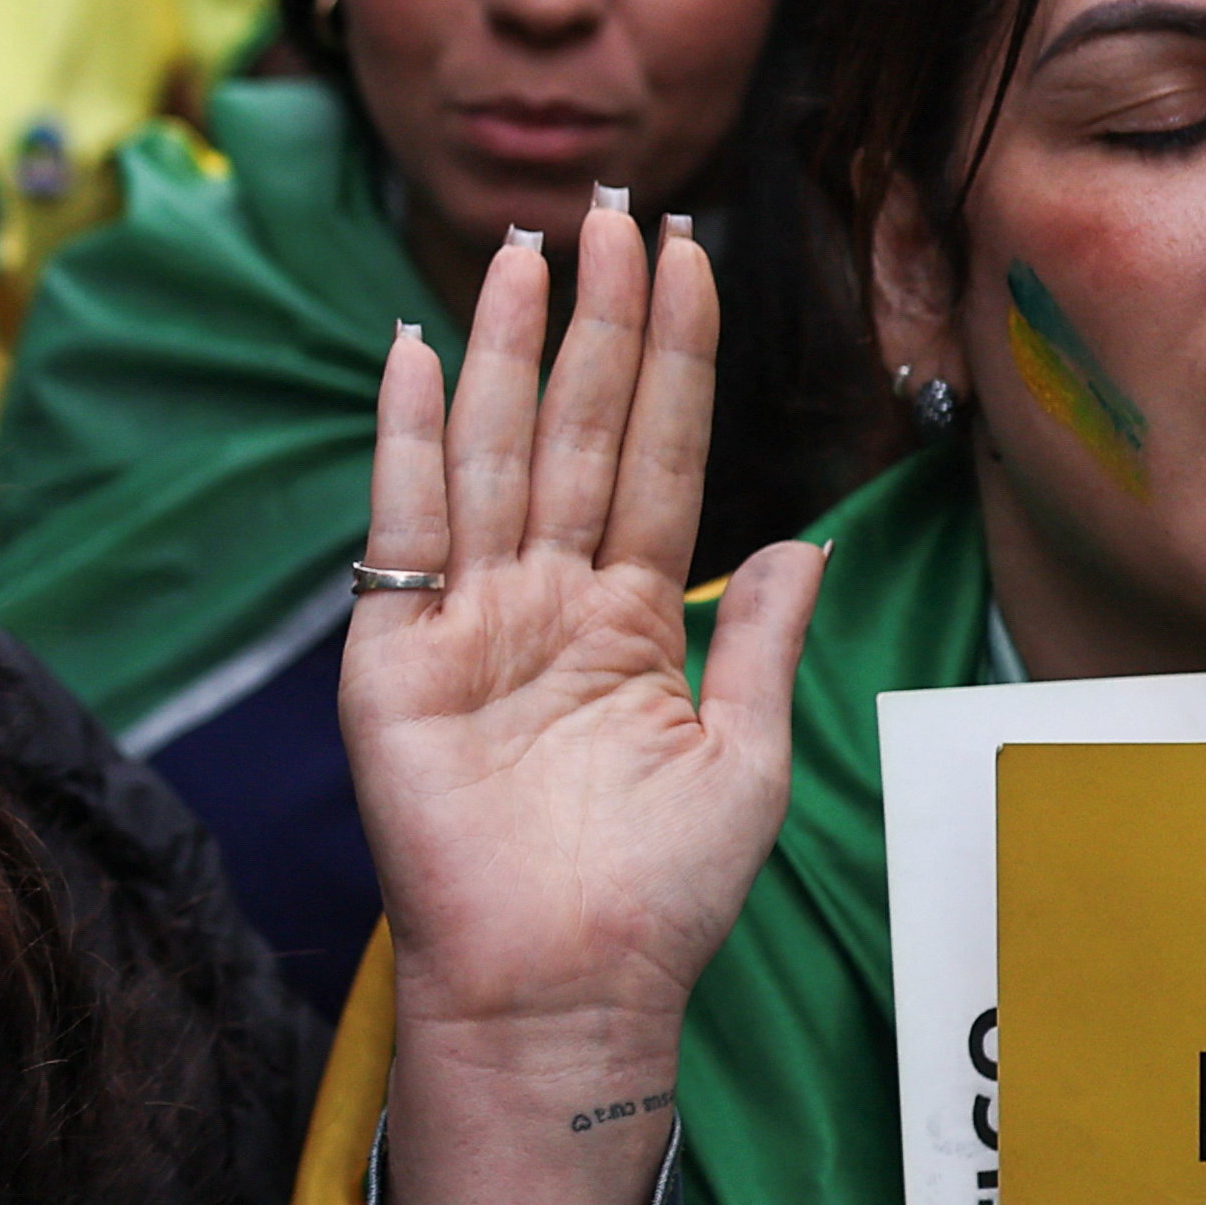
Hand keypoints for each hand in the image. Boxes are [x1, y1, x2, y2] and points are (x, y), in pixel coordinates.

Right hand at [339, 210, 818, 1062]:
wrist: (564, 993)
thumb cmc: (656, 898)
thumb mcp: (747, 757)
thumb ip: (765, 640)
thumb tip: (810, 542)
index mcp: (630, 617)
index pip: (655, 454)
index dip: (674, 358)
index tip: (690, 257)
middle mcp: (546, 600)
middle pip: (574, 430)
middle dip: (599, 321)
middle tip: (616, 211)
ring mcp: (468, 621)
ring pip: (494, 454)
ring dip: (506, 348)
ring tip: (528, 248)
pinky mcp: (395, 657)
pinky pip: (406, 526)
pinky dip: (407, 437)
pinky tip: (419, 351)